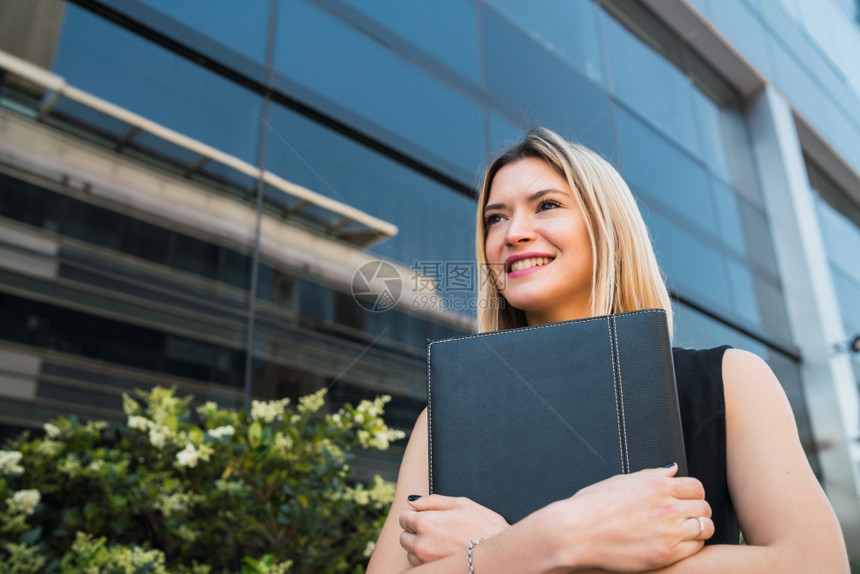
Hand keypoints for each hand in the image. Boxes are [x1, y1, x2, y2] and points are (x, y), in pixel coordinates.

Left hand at [399, 495, 508, 565]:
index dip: (414, 514)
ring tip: (442, 542)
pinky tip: (443, 553)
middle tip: (436, 528)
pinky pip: (420, 566)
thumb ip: (432, 500)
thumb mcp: (461, 503)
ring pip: (410, 553)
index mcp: (426, 523)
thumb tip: (413, 501)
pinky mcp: (434, 572)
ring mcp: (426, 562)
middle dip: (415, 531)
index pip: (403, 517)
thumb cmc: (484, 526)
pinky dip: (426, 560)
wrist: (499, 555)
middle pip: (404, 536)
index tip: (426, 516)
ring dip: (419, 546)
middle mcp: (421, 544)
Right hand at [548, 463, 712, 571]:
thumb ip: (652, 475)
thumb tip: (671, 469)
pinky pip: (695, 548)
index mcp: (656, 485)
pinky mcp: (666, 553)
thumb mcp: (622, 481)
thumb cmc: (592, 507)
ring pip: (705, 528)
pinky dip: (691, 545)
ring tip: (683, 531)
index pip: (695, 486)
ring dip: (698, 528)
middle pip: (704, 507)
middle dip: (697, 510)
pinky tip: (676, 543)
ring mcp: (668, 531)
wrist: (576, 533)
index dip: (692, 493)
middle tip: (684, 517)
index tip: (686, 500)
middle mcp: (667, 506)